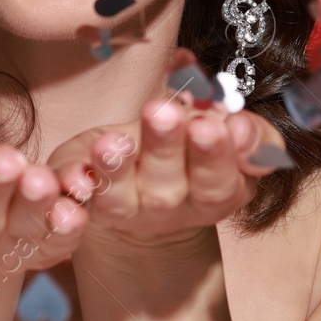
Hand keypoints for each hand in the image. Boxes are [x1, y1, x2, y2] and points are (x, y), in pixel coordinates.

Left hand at [47, 87, 287, 248]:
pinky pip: (74, 196)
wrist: (149, 174)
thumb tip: (240, 127)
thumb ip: (251, 134)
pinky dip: (70, 182)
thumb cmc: (197, 147)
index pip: (216, 182)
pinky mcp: (84, 197)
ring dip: (113, 169)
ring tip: (111, 142)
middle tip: (161, 111)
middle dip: (164, 147)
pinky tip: (70, 174)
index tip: (210, 124)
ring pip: (116, 198)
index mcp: (211, 194)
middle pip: (164, 188)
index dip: (214, 155)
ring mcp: (123, 209)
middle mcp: (166, 208)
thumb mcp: (233, 138)